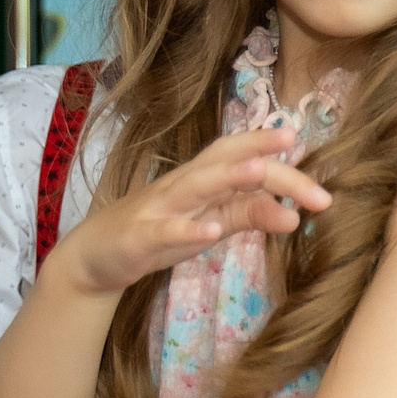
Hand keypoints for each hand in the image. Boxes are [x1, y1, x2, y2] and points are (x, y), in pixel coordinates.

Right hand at [53, 127, 329, 296]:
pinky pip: (165, 232)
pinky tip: (211, 231)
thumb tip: (296, 213)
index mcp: (199, 180)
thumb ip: (248, 215)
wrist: (92, 257)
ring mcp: (158, 210)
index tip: (301, 140)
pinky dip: (188, 231)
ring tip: (258, 169)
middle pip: (224, 165)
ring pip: (194, 186)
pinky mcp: (139, 238)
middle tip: (304, 167)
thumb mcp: (209, 224)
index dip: (264, 145)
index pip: (235, 154)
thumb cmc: (156, 234)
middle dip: (263, 161)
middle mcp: (180, 187)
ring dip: (227, 175)